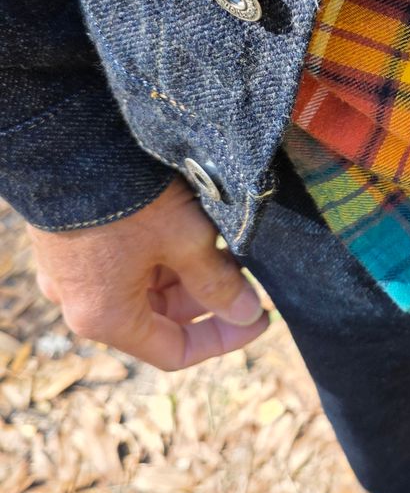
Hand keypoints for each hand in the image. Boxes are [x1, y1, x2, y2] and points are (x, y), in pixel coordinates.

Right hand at [27, 178, 269, 369]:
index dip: (224, 338)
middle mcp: (81, 303)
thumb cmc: (127, 197)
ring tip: (220, 242)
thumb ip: (217, 283)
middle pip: (159, 318)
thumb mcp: (184, 240)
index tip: (259, 316)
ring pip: (142, 288)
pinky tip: (187, 226)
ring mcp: (70, 273)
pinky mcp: (68, 243)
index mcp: (106, 318)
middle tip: (243, 268)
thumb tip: (246, 313)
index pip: (174, 352)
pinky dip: (158, 254)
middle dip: (206, 296)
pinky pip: (121, 263)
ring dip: (184, 272)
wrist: (67, 140)